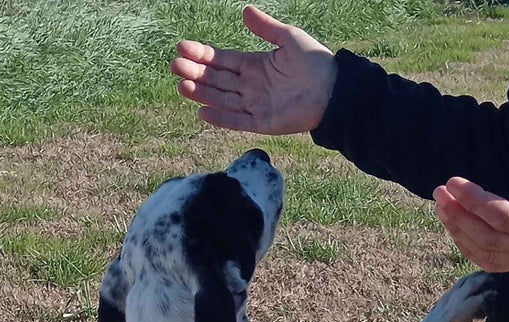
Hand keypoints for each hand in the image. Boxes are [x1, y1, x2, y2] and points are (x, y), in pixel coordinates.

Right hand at [172, 5, 335, 133]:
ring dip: (201, 93)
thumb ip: (266, 27)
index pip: (222, 60)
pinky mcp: (262, 122)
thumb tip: (245, 11)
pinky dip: (220, 118)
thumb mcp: (288, 38)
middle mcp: (251, 86)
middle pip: (217, 80)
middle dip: (195, 73)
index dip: (202, 54)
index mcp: (254, 65)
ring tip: (181, 85)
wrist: (333, 90)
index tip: (182, 48)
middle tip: (174, 66)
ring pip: (222, 99)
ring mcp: (255, 105)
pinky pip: (237, 121)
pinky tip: (201, 111)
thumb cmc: (315, 62)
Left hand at [433, 153, 508, 272]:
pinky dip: (468, 247)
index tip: (454, 182)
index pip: (503, 216)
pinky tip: (455, 228)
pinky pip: (489, 261)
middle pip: (487, 235)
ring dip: (458, 230)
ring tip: (441, 206)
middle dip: (459, 214)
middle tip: (439, 191)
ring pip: (484, 251)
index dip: (475, 200)